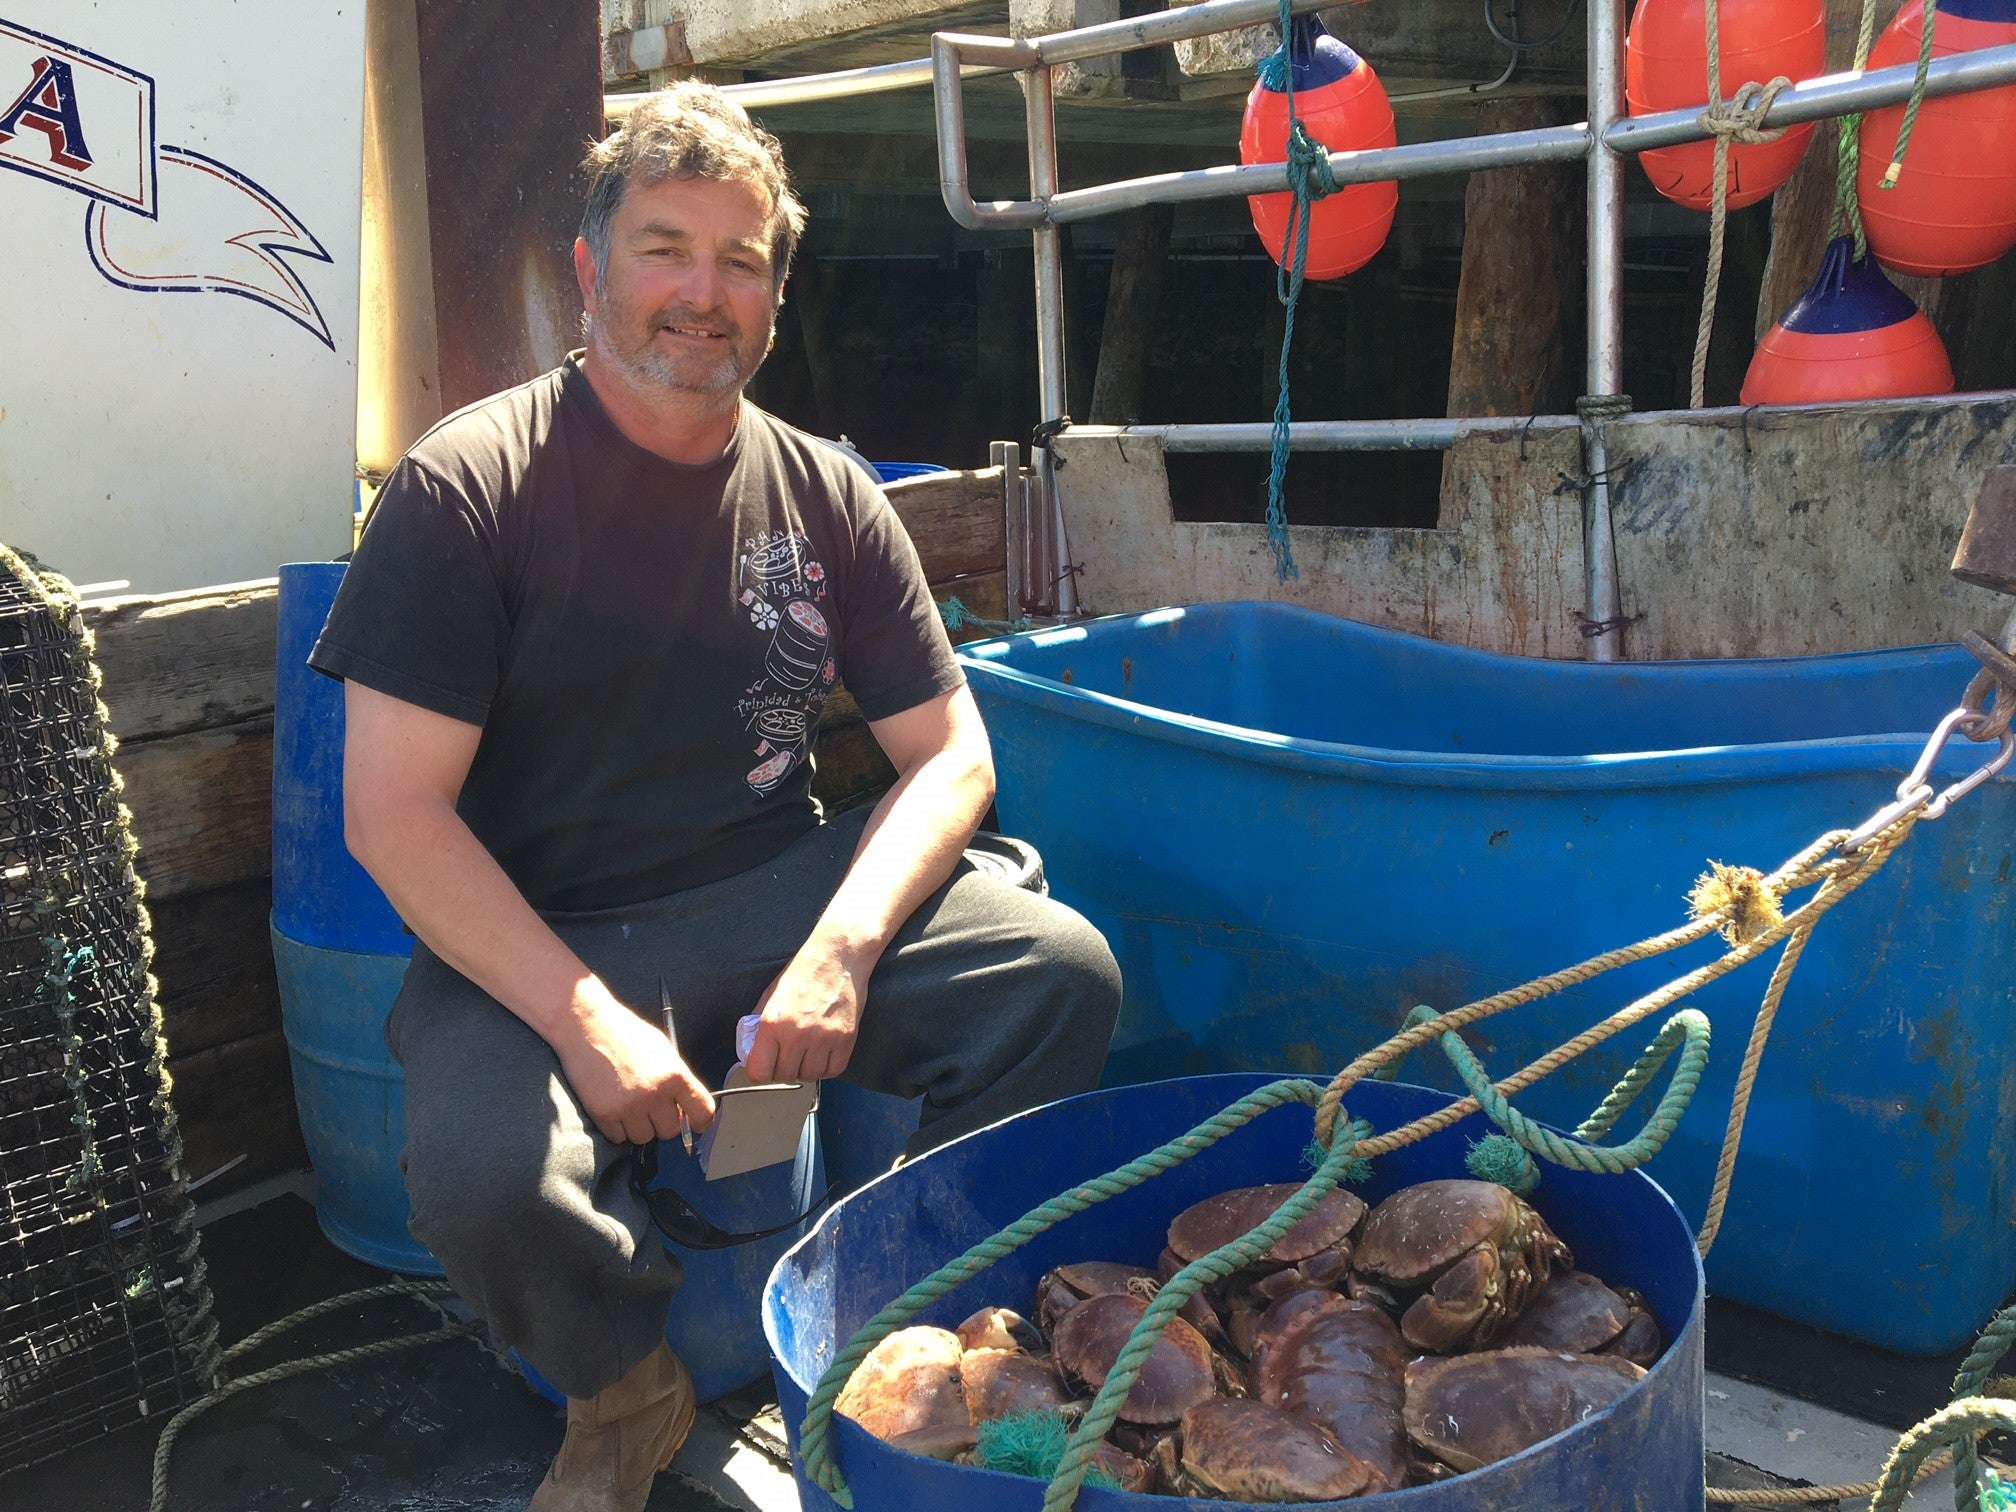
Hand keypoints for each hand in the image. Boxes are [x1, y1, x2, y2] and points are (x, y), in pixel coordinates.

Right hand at [555, 987, 716, 1146]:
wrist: (586, 1025)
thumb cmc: (624, 1033)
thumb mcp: (662, 1049)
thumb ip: (676, 1079)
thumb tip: (685, 1107)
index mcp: (675, 1074)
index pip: (702, 1111)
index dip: (701, 1122)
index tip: (696, 1125)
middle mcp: (654, 1093)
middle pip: (670, 1131)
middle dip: (662, 1122)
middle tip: (652, 1107)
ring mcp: (629, 1106)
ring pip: (644, 1138)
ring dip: (639, 1127)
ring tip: (629, 1104)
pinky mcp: (604, 1114)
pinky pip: (618, 1138)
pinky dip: (617, 1128)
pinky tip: (614, 1107)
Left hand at [743, 941, 867, 1082]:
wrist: (838, 956)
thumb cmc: (804, 971)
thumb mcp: (771, 994)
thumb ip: (759, 1025)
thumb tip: (751, 1051)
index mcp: (773, 1022)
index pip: (759, 1071)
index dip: (760, 1072)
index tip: (764, 1067)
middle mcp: (797, 1034)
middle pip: (784, 1076)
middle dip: (782, 1069)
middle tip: (785, 1055)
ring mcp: (824, 1038)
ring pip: (809, 1076)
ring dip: (804, 1069)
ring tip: (804, 1053)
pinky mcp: (846, 1039)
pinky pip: (833, 1070)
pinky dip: (825, 1067)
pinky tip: (821, 1054)